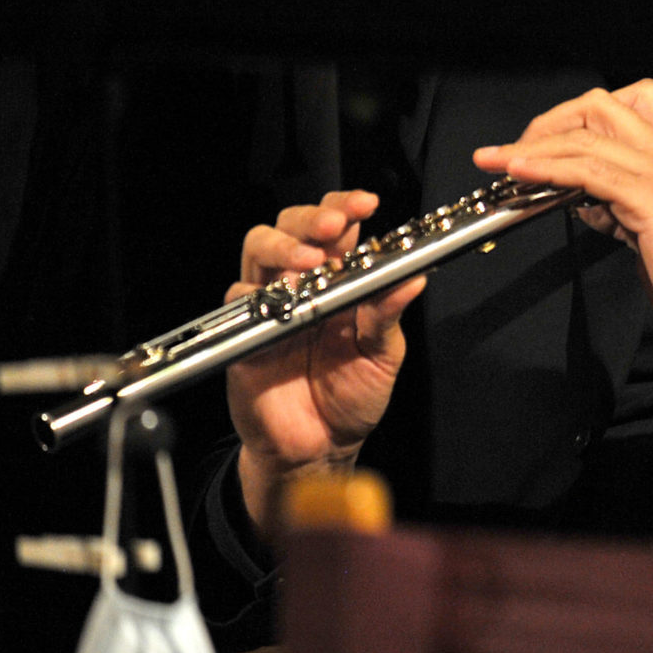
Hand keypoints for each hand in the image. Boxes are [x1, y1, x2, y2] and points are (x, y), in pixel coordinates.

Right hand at [225, 189, 424, 535]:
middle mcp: (300, 286)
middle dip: (311, 218)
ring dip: (283, 246)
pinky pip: (237, 301)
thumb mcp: (383, 355)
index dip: (345, 209)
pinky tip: (280, 300)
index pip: (335, 229)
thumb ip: (388, 315)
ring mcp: (269, 306)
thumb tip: (414, 277)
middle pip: (289, 226)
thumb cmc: (352, 396)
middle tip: (335, 226)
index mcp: (337, 282)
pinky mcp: (244, 335)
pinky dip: (254, 293)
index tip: (367, 204)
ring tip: (310, 260)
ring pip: (257, 251)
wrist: (321, 448)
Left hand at [474, 80, 652, 374]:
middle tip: (515, 155)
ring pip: (585, 137)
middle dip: (547, 124)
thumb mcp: (647, 229)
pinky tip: (518, 172)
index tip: (538, 148)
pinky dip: (546, 167)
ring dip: (531, 146)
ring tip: (495, 162)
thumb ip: (616, 205)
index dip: (573, 119)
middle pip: (598, 106)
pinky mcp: (649, 198)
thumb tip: (578, 198)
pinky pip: (588, 170)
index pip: (622, 106)